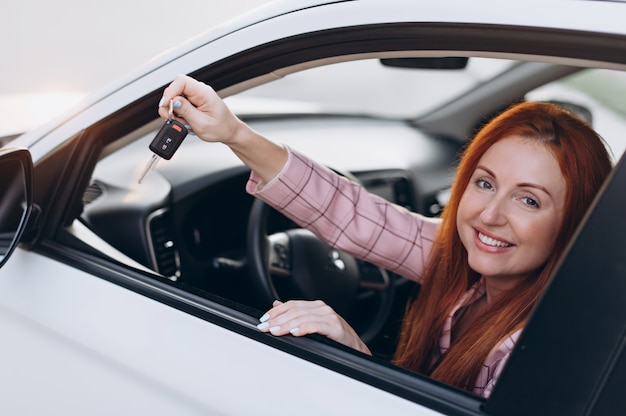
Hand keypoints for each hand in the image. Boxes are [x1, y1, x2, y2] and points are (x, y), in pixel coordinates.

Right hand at [158, 74, 243, 144]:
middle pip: (175, 89)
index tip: (166, 105)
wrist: (230, 132)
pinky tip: (186, 121)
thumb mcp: (201, 123)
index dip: (170, 92)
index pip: (181, 81)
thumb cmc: (221, 128)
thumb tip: (173, 101)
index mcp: (204, 93)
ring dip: (175, 111)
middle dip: (170, 104)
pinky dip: (179, 114)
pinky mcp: (194, 101)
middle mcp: (200, 91)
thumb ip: (186, 111)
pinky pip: (180, 103)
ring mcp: (196, 95)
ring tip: (185, 123)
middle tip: (174, 118)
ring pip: (176, 97)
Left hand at [256, 300, 370, 354]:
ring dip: (286, 325)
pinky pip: (315, 325)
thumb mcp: (313, 323)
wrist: (356, 348)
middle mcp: (322, 308)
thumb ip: (296, 314)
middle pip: (294, 311)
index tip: (263, 320)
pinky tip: (294, 332)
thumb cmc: (335, 337)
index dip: (275, 312)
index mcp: (315, 306)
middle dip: (277, 319)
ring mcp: (329, 316)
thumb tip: (277, 304)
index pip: (291, 305)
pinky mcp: (335, 327)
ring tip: (274, 331)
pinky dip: (303, 328)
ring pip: (302, 317)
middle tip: (264, 327)